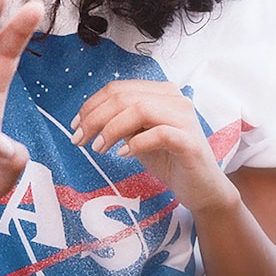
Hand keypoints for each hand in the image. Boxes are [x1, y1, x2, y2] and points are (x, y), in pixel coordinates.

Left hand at [71, 80, 239, 214]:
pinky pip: (158, 134)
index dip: (91, 105)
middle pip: (125, 97)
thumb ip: (121, 121)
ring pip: (140, 109)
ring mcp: (185, 119)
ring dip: (111, 129)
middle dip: (95, 118)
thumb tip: (87, 119)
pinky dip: (135, 143)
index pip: (119, 88)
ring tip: (99, 148)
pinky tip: (123, 155)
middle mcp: (176, 99)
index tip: (75, 126)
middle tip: (80, 140)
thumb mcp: (138, 135)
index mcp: (162, 93)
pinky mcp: (190, 141)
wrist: (201, 187)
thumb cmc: (168, 159)